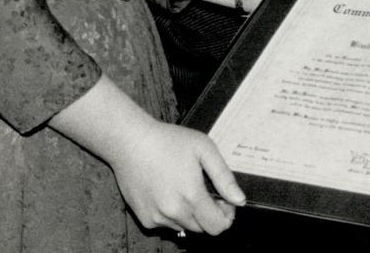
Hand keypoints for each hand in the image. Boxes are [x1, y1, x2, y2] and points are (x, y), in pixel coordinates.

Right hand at [109, 118, 244, 235]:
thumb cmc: (168, 140)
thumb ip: (224, 177)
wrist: (130, 141)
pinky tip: (165, 190)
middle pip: (203, 228)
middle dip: (208, 213)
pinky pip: (166, 224)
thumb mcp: (204, 148)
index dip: (226, 214)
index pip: (218, 227)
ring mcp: (157, 217)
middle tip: (202, 189)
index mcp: (192, 196)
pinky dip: (170, 213)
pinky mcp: (144, 217)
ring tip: (181, 186)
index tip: (221, 199)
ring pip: (184, 227)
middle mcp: (174, 212)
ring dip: (189, 214)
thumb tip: (239, 200)